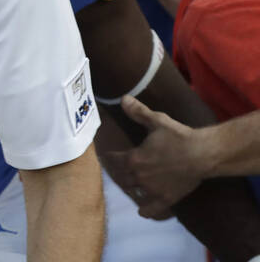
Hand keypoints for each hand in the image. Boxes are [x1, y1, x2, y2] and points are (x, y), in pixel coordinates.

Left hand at [117, 95, 209, 216]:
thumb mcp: (157, 121)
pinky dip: (146, 211)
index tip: (107, 156)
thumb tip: (123, 98)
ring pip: (133, 191)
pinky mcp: (167, 199)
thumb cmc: (178, 136)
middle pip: (122, 177)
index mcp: (134, 159)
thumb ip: (138, 112)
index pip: (114, 160)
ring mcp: (152, 189)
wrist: (203, 154)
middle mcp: (140, 176)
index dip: (109, 157)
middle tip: (117, 170)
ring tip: (129, 184)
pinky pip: (152, 209)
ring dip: (130, 188)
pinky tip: (142, 211)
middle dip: (118, 172)